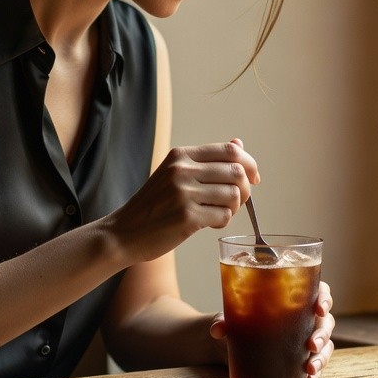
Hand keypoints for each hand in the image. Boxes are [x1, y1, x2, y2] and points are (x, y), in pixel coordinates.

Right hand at [110, 141, 258, 264]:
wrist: (124, 233)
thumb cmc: (153, 205)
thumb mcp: (174, 174)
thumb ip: (206, 160)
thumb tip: (239, 144)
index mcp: (180, 156)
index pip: (230, 151)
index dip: (249, 164)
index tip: (253, 178)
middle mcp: (182, 171)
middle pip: (237, 173)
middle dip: (245, 189)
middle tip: (236, 202)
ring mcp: (184, 194)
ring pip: (234, 195)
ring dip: (234, 208)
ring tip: (218, 213)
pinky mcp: (187, 217)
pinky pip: (224, 216)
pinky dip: (222, 222)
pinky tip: (209, 224)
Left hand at [207, 280, 335, 377]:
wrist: (227, 343)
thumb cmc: (235, 321)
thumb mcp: (229, 318)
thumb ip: (224, 321)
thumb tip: (218, 330)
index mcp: (293, 298)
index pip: (319, 292)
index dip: (325, 298)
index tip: (320, 309)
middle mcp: (304, 317)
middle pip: (326, 322)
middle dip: (322, 334)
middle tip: (311, 345)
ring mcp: (305, 338)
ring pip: (325, 345)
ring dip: (322, 357)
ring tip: (310, 369)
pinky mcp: (300, 358)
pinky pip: (315, 364)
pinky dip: (315, 373)